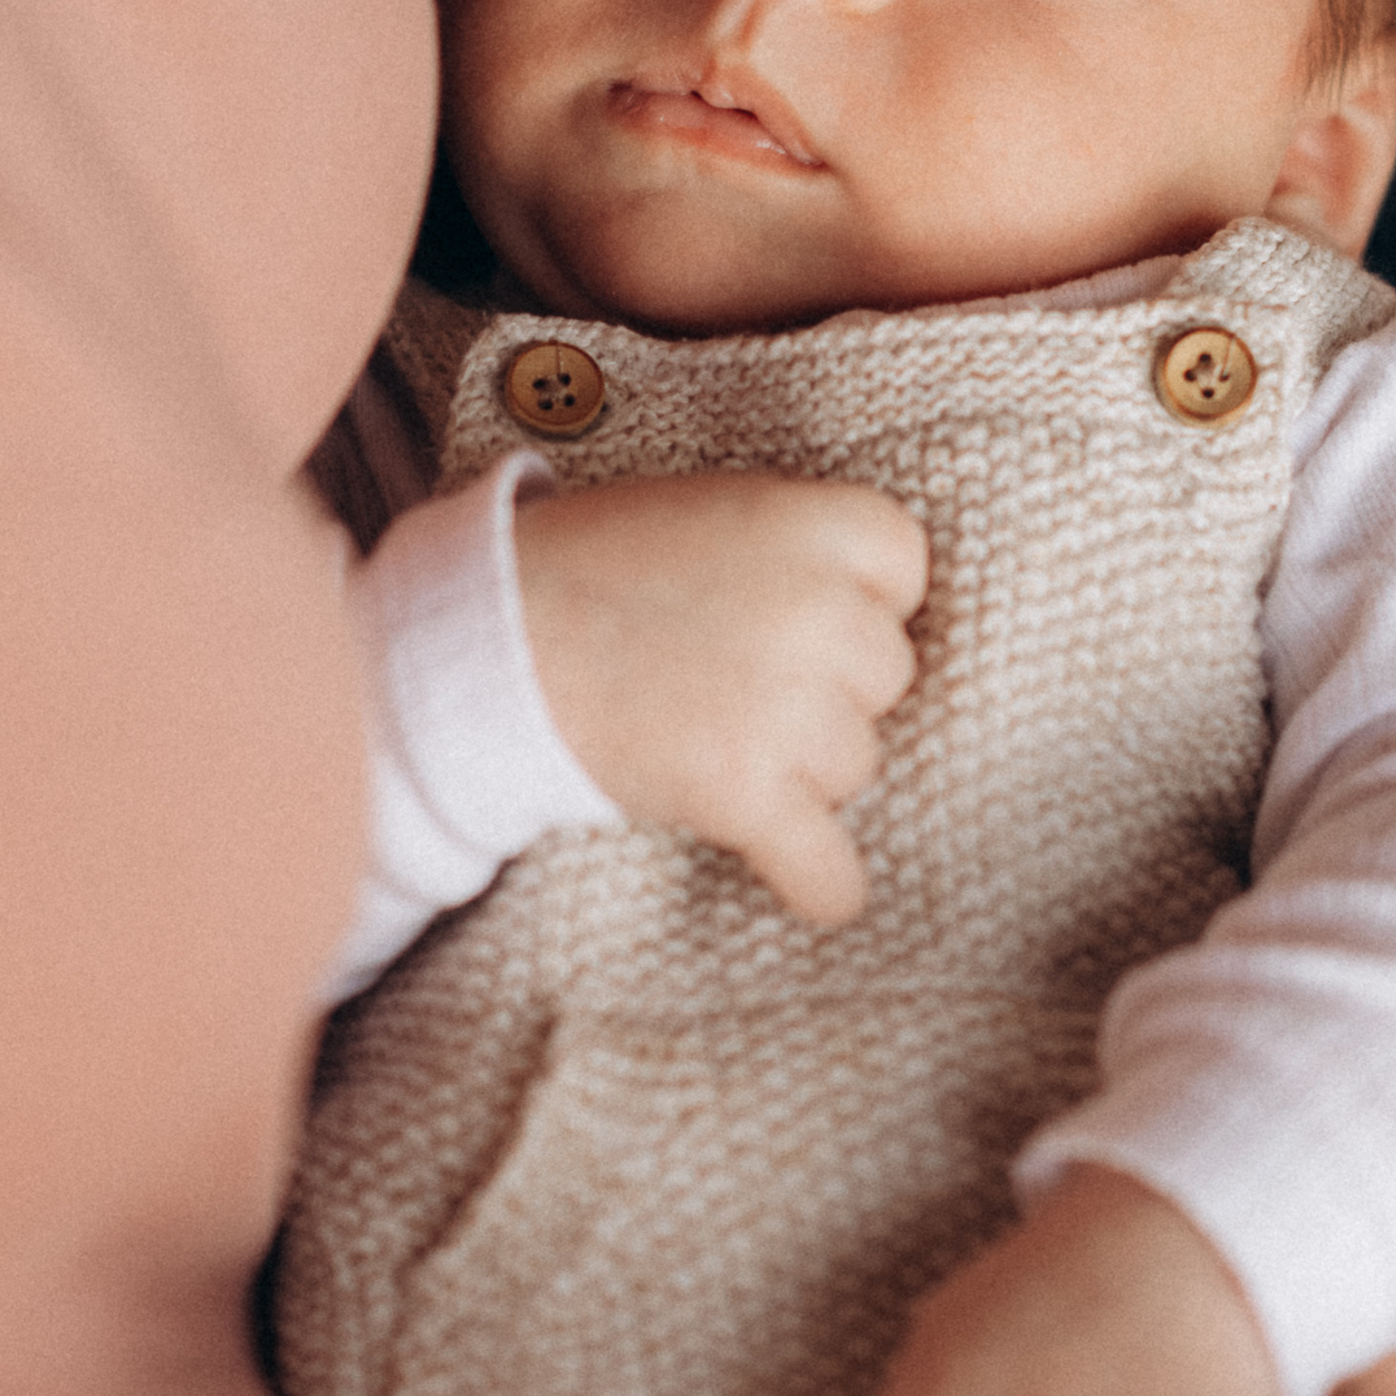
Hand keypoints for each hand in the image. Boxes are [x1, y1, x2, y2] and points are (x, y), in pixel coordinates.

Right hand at [514, 473, 926, 925]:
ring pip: (853, 768)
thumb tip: (886, 624)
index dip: (851, 601)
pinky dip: (821, 882)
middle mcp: (820, 610)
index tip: (785, 612)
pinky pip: (829, 868)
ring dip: (797, 768)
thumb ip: (806, 551)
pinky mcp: (745, 791)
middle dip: (822, 688)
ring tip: (703, 732)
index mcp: (821, 524)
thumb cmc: (598, 569)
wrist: (491, 638)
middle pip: (882, 680)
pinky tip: (813, 884)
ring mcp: (787, 706)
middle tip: (724, 675)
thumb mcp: (718, 511)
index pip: (904, 576)